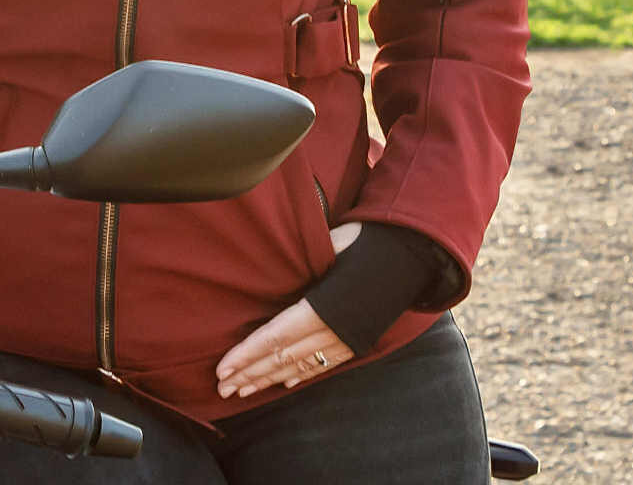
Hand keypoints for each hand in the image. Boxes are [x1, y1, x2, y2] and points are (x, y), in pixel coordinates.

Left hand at [215, 221, 362, 398]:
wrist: (410, 255)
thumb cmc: (363, 242)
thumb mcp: (327, 247)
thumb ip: (300, 263)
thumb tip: (273, 256)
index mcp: (320, 308)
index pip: (274, 339)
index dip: (247, 355)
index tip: (223, 369)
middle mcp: (332, 331)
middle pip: (282, 358)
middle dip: (251, 374)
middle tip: (222, 389)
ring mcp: (345, 339)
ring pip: (300, 366)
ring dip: (270, 379)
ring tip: (244, 391)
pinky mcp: (355, 340)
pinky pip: (322, 363)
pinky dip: (300, 373)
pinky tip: (284, 382)